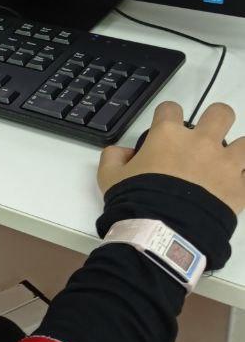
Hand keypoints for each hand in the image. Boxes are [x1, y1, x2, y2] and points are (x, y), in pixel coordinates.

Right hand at [98, 101, 244, 214]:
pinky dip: (242, 183)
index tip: (165, 128)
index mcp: (168, 135)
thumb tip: (123, 152)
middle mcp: (201, 143)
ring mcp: (224, 165)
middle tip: (206, 138)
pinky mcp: (239, 189)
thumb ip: (113, 157)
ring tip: (227, 165)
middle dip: (215, 121)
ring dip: (237, 152)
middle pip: (221, 114)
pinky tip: (234, 189)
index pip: (170, 108)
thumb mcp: (109, 178)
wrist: (162, 233)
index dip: (167, 116)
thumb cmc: (135, 200)